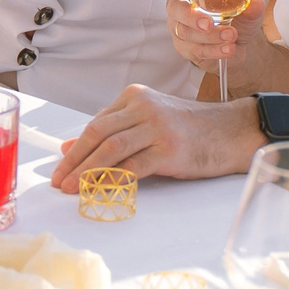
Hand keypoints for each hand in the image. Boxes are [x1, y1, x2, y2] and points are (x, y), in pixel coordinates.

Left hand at [54, 85, 259, 190]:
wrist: (230, 132)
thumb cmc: (189, 129)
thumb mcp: (147, 122)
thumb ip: (112, 130)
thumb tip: (68, 146)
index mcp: (135, 97)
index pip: (96, 124)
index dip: (75, 149)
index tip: (60, 168)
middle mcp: (144, 107)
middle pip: (98, 134)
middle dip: (74, 161)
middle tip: (58, 181)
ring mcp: (157, 127)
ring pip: (111, 149)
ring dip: (86, 172)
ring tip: (71, 189)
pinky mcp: (170, 149)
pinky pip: (133, 167)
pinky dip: (113, 180)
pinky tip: (100, 191)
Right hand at [166, 0, 268, 87]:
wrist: (242, 43)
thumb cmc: (240, 15)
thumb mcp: (252, 5)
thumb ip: (255, 0)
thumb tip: (255, 2)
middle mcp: (182, 7)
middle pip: (175, 8)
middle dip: (191, 16)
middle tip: (208, 23)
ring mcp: (180, 29)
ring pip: (185, 32)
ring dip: (210, 36)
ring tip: (231, 36)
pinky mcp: (186, 49)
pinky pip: (195, 50)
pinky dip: (213, 50)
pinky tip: (228, 49)